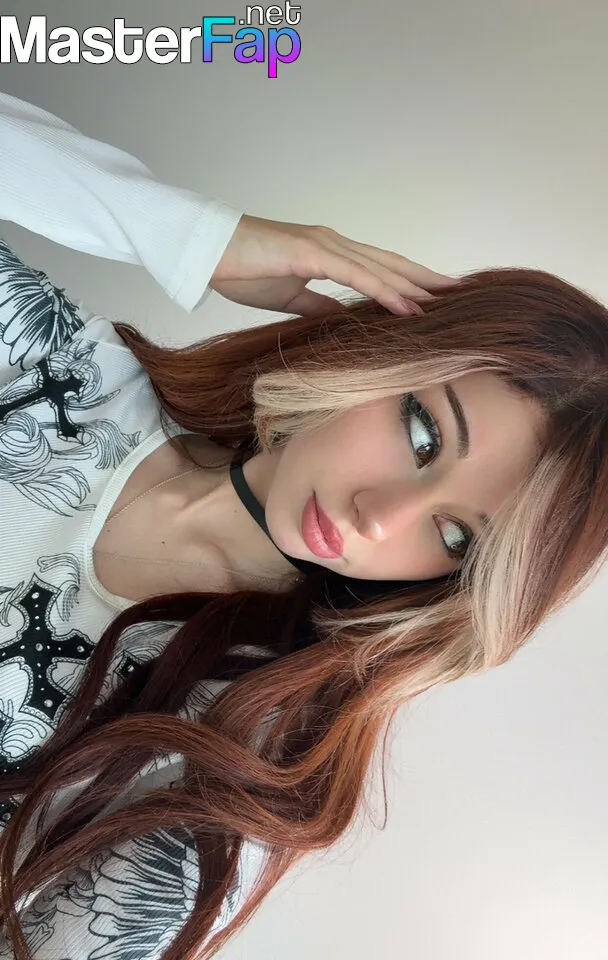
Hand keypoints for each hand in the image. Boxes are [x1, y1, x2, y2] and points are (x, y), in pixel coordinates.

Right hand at [209, 215, 458, 315]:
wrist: (207, 252)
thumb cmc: (240, 269)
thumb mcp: (289, 296)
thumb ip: (318, 305)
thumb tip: (343, 317)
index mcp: (329, 253)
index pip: (379, 268)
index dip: (409, 280)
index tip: (436, 295)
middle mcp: (335, 243)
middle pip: (391, 263)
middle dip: (427, 278)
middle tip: (461, 293)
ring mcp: (326, 245)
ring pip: (382, 268)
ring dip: (416, 286)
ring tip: (447, 301)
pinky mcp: (313, 253)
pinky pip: (358, 275)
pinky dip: (386, 291)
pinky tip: (407, 305)